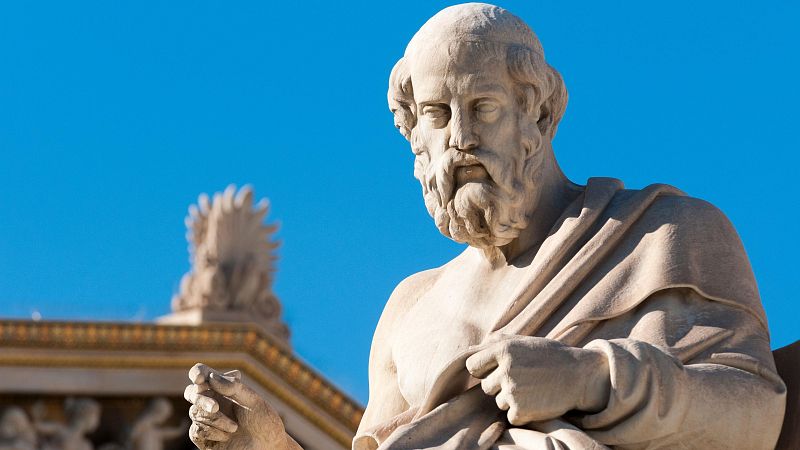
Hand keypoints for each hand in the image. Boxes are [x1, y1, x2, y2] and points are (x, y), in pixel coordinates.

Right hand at [184, 363, 295, 449]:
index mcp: (224, 387)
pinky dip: (211, 433)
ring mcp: (207, 419)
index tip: (199, 379)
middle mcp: (213, 401)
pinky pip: (195, 431)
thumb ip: (234, 387)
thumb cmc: (264, 421)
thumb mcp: (254, 401)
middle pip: (191, 393)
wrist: (268, 447)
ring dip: (215, 420)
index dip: (197, 373)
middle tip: (215, 407)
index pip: (203, 373)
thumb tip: (211, 377)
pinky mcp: (204, 438)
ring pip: (194, 412)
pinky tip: (226, 437)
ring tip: (235, 428)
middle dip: (201, 400)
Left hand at [465, 336, 609, 424]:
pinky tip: (537, 402)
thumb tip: (471, 347)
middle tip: (524, 379)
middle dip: (500, 385)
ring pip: (498, 402)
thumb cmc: (550, 356)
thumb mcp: (524, 341)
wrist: (580, 375)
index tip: (498, 370)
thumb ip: (497, 342)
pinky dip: (522, 413)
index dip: (484, 370)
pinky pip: (510, 416)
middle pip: (486, 386)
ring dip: (513, 399)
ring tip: (533, 389)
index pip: (472, 366)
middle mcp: (505, 369)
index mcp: (503, 349)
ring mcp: (513, 391)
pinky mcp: (521, 411)